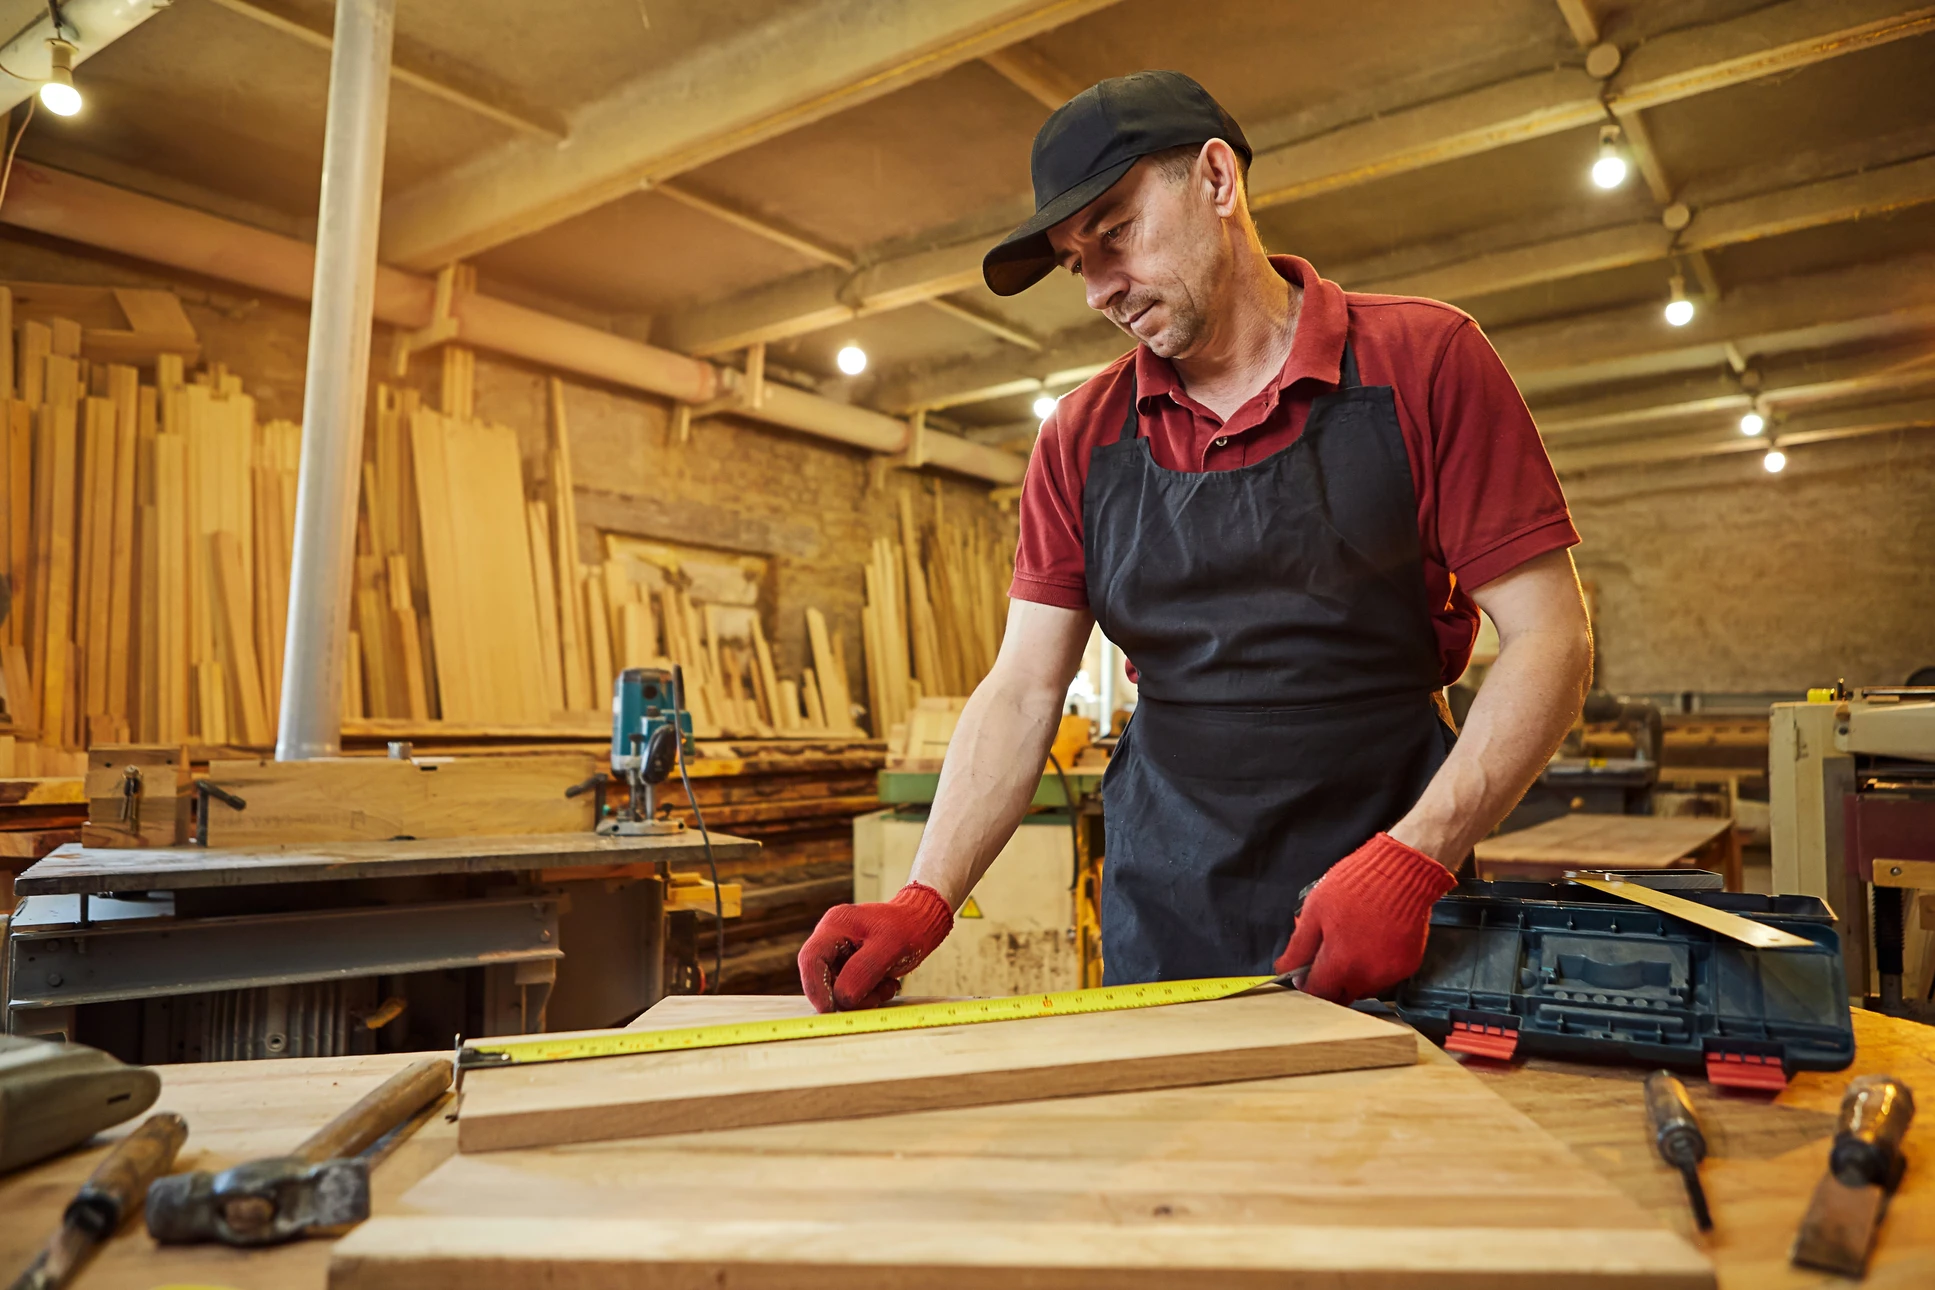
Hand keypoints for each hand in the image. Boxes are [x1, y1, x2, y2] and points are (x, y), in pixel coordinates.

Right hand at [798, 882, 953, 1011]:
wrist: (923, 922)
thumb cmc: (909, 927)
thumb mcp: (890, 947)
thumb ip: (863, 971)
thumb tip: (841, 998)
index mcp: (835, 926)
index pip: (811, 959)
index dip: (816, 987)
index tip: (830, 1010)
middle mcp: (832, 939)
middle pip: (821, 976)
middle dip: (845, 995)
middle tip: (873, 1000)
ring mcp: (840, 953)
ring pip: (837, 987)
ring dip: (862, 996)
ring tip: (886, 987)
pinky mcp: (851, 965)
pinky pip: (850, 988)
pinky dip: (868, 994)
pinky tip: (886, 985)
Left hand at [1273, 833, 1456, 1004]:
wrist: (1402, 872)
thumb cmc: (1356, 885)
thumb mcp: (1315, 910)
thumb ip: (1299, 946)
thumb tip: (1286, 969)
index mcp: (1342, 963)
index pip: (1318, 993)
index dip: (1307, 984)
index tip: (1305, 973)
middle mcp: (1368, 975)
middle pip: (1341, 995)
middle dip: (1329, 982)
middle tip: (1326, 956)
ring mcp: (1390, 972)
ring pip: (1363, 988)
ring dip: (1352, 975)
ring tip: (1351, 943)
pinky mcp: (1407, 966)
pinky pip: (1383, 977)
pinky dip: (1374, 966)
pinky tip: (1371, 941)